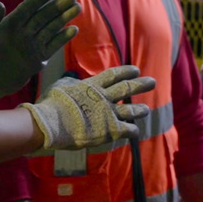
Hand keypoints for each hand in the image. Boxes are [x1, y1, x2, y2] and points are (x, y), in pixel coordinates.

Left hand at [0, 0, 81, 105]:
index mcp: (9, 25)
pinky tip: (73, 29)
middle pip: (43, 16)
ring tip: (77, 8)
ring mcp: (31, 46)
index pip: (27, 8)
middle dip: (57, 6)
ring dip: (63, 18)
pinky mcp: (37, 59)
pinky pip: (52, 46)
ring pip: (51, 28)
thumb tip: (0, 4)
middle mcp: (23, 33)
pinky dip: (62, 38)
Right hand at [24, 65, 156, 151]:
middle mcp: (104, 98)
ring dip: (140, 110)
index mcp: (92, 85)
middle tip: (152, 82)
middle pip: (127, 88)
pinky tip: (135, 131)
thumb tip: (73, 79)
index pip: (114, 75)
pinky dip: (133, 130)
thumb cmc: (51, 105)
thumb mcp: (60, 86)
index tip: (136, 70)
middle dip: (141, 84)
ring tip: (146, 110)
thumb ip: (70, 82)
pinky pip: (128, 130)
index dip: (126, 71)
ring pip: (131, 110)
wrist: (50, 123)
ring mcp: (108, 114)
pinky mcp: (110, 130)